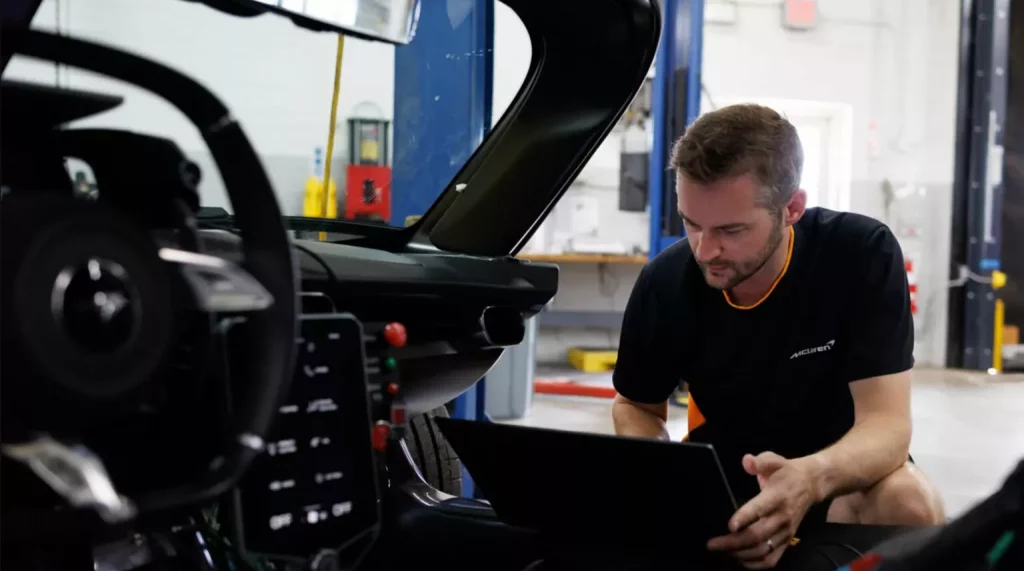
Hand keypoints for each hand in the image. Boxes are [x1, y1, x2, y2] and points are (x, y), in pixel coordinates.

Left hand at [706, 452, 818, 568]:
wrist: (812, 484)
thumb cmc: (787, 472)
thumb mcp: (774, 460)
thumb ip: (760, 461)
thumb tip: (746, 461)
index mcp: (777, 496)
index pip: (760, 509)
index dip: (744, 518)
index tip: (729, 525)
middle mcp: (782, 517)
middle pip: (758, 535)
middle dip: (733, 542)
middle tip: (712, 544)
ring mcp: (786, 531)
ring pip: (763, 550)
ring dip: (741, 554)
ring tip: (722, 551)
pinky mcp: (788, 540)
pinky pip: (773, 558)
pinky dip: (756, 564)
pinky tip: (740, 560)